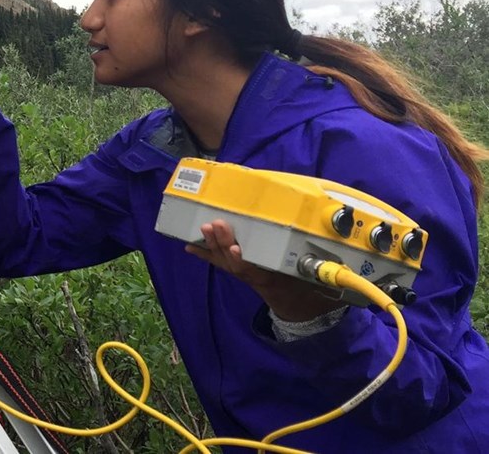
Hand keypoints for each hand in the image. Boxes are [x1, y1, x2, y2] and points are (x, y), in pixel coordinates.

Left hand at [186, 220, 344, 321]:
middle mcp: (257, 278)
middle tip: (216, 225)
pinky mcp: (241, 271)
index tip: (235, 249)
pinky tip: (188, 245)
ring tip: (203, 228)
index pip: (255, 272)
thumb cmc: (311, 286)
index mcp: (274, 280)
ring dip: (212, 245)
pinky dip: (205, 254)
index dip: (242, 261)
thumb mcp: (319, 278)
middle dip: (223, 243)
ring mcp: (246, 275)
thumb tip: (345, 252)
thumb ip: (325, 268)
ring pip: (225, 262)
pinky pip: (220, 263)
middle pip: (235, 262)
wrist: (302, 308)